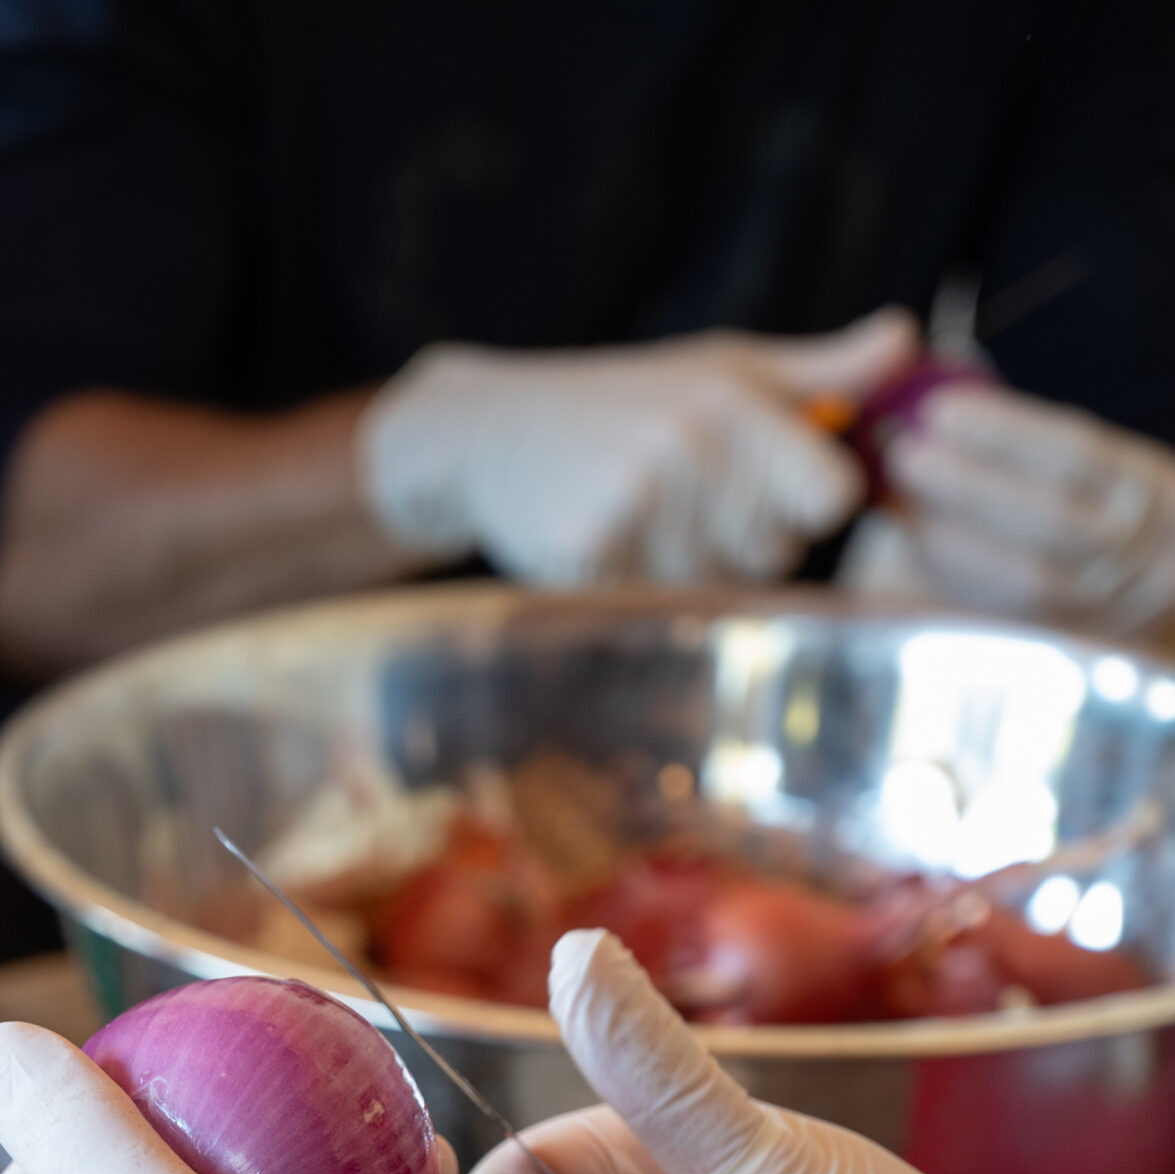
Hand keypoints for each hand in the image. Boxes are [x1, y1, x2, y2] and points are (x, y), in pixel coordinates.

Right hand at [357, 309, 917, 586]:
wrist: (491, 433)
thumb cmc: (624, 402)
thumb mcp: (723, 369)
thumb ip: (822, 373)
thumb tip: (911, 340)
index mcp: (734, 402)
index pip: (833, 499)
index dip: (806, 505)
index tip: (764, 485)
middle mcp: (691, 450)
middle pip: (777, 554)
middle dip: (741, 541)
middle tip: (681, 496)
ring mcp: (636, 505)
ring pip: (716, 588)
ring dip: (685, 569)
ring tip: (638, 517)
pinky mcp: (588, 555)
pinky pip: (654, 605)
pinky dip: (634, 589)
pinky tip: (606, 544)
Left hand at [854, 381, 1174, 632]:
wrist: (1132, 582)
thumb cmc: (1088, 500)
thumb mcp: (1083, 460)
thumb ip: (1019, 431)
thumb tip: (951, 379)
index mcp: (1143, 487)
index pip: (1076, 452)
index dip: (1005, 431)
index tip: (939, 410)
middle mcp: (1134, 549)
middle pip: (1047, 518)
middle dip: (968, 486)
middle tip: (903, 456)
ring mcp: (1100, 601)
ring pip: (1021, 574)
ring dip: (949, 534)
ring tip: (897, 497)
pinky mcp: (1062, 639)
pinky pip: (1001, 609)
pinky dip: (954, 574)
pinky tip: (913, 542)